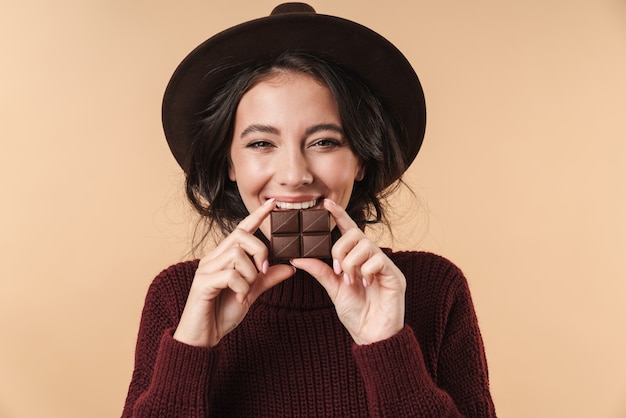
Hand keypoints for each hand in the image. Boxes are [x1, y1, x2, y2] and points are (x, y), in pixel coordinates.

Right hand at [173, 198, 294, 346]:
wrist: (202, 338)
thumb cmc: (222, 313)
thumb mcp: (251, 292)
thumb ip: (268, 278)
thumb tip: (290, 267)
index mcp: (224, 257)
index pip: (242, 230)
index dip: (257, 216)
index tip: (273, 204)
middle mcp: (213, 258)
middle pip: (240, 236)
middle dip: (259, 251)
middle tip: (263, 271)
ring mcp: (206, 270)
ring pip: (236, 254)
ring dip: (249, 273)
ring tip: (246, 291)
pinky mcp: (203, 284)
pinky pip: (229, 275)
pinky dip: (241, 287)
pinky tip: (239, 298)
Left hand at [290, 199, 405, 344]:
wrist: (371, 336)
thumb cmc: (356, 313)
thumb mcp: (333, 289)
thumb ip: (320, 271)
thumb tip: (297, 257)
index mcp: (357, 258)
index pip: (348, 231)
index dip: (339, 216)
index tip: (325, 203)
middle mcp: (372, 258)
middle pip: (354, 235)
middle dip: (340, 250)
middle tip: (339, 270)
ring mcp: (384, 265)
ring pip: (364, 246)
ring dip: (351, 264)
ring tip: (352, 282)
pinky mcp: (395, 275)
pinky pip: (377, 260)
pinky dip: (366, 272)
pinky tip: (366, 285)